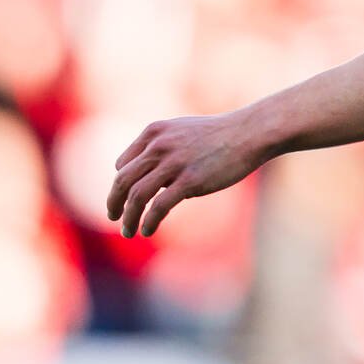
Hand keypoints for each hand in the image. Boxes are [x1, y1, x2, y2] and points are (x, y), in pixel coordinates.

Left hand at [107, 112, 265, 237]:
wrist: (249, 133)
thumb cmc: (219, 135)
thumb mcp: (182, 133)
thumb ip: (161, 150)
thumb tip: (149, 180)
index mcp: (154, 132)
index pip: (123, 164)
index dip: (122, 184)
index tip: (125, 199)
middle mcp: (159, 146)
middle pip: (123, 181)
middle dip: (114, 203)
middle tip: (114, 217)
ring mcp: (173, 163)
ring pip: (137, 196)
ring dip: (128, 217)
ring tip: (128, 231)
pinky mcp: (189, 180)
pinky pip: (158, 206)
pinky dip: (149, 221)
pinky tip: (147, 230)